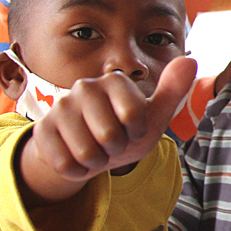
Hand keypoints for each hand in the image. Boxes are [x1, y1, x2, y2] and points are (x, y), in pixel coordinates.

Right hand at [20, 57, 196, 205]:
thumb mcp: (154, 115)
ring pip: (85, 152)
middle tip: (113, 141)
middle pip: (108, 135)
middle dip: (116, 148)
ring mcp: (59, 107)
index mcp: (114, 80)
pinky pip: (64, 163)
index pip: (133, 116)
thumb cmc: (126, 131)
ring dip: (97, 160)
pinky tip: (78, 158)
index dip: (137, 132)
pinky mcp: (41, 131)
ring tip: (98, 149)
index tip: (133, 128)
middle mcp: (83, 87)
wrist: (91, 151)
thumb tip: (189, 60)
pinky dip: (77, 170)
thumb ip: (173, 90)